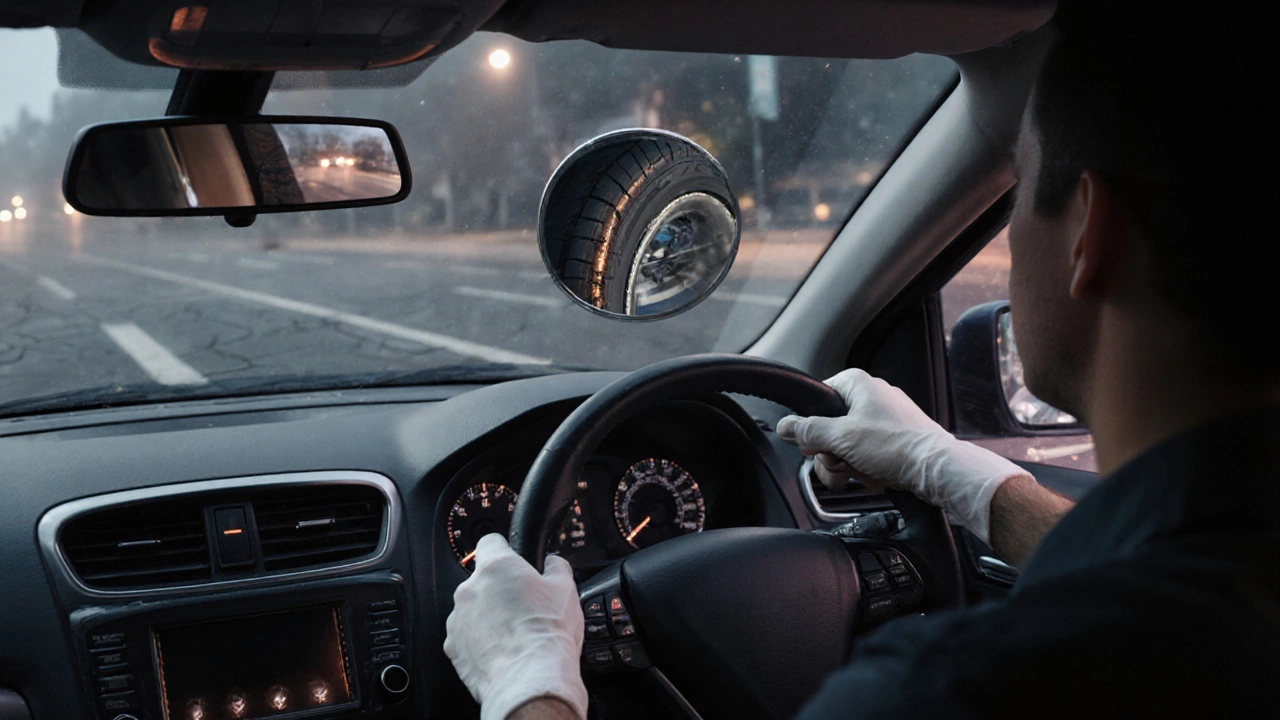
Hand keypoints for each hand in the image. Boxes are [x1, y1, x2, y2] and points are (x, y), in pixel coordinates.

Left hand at [444, 534, 587, 719]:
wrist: (530, 678)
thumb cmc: (547, 634)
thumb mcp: (565, 588)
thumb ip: (555, 567)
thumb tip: (552, 563)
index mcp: (496, 567)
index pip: (491, 541)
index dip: (505, 550)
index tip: (514, 560)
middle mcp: (470, 589)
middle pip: (482, 580)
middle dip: (499, 589)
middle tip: (523, 606)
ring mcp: (458, 619)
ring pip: (473, 609)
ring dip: (488, 616)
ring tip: (514, 634)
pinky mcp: (453, 647)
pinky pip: (466, 636)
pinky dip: (480, 641)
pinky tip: (502, 650)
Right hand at [775, 368, 1031, 543]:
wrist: (938, 470)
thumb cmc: (897, 447)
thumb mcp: (841, 437)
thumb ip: (808, 430)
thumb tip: (785, 425)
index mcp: (857, 384)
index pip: (817, 398)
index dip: (812, 425)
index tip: (816, 443)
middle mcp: (871, 396)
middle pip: (830, 426)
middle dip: (831, 453)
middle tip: (840, 464)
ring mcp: (885, 418)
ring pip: (848, 444)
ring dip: (848, 465)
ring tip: (861, 475)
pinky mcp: (895, 439)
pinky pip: (868, 454)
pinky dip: (867, 469)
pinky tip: (876, 478)